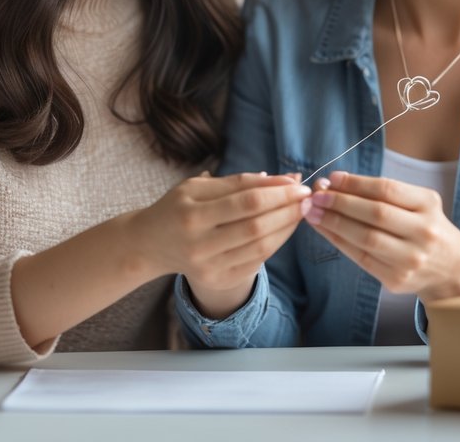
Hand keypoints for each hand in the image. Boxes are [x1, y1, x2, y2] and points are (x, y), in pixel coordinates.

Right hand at [133, 171, 309, 314]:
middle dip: (288, 210)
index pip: (247, 201)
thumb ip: (240, 182)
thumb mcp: (199, 187)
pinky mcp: (219, 280)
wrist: (151, 245)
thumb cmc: (178, 208)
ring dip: (287, 227)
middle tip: (308, 197)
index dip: (278, 193)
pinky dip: (276, 242)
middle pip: (257, 226)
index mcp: (192, 215)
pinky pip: (258, 261)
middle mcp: (199, 245)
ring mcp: (209, 268)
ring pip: (261, 246)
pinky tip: (285, 228)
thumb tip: (283, 178)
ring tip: (301, 211)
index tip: (299, 183)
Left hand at [303, 171, 459, 301]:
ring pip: (365, 238)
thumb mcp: (417, 203)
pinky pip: (361, 258)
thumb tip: (335, 182)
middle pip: (375, 214)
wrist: (452, 268)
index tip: (332, 178)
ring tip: (312, 212)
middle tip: (316, 194)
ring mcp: (411, 259)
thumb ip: (383, 193)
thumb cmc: (426, 227)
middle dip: (340, 202)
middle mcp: (423, 232)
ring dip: (333, 223)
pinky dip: (338, 242)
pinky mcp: (397, 279)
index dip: (356, 183)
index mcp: (428, 205)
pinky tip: (323, 230)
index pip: (387, 189)